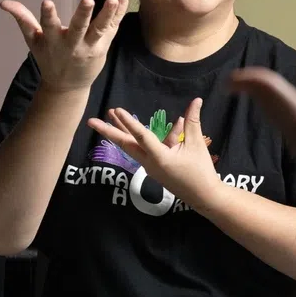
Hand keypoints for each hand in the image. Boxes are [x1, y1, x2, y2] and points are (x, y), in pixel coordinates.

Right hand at [1, 0, 128, 92]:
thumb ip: (22, 19)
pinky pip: (112, 30)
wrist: (67, 86)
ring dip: (107, 14)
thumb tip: (3, 2)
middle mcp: (72, 44)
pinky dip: (119, 16)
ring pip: (100, 30)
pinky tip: (125, 0)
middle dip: (83, 15)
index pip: (48, 26)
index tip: (46, 2)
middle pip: (79, 28)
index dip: (47, 15)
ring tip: (114, 0)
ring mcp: (89, 47)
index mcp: (53, 41)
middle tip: (89, 0)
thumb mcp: (33, 40)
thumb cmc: (48, 57)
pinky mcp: (102, 48)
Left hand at [87, 97, 217, 204]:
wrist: (204, 196)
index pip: (141, 136)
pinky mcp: (154, 169)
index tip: (117, 111)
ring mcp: (150, 167)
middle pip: (125, 144)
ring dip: (123, 131)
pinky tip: (167, 126)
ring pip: (133, 146)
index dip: (128, 122)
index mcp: (159, 157)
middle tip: (91, 121)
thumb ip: (192, 122)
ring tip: (112, 115)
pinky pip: (146, 150)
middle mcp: (150, 163)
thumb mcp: (196, 144)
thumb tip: (196, 100)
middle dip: (108, 131)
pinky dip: (148, 138)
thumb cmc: (201, 171)